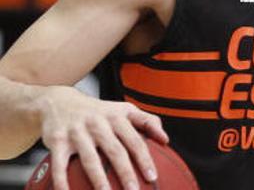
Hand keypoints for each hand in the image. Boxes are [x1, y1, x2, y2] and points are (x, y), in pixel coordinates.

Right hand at [37, 85, 167, 189]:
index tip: (152, 177)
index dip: (145, 159)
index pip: (135, 140)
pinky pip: (60, 165)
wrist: (58, 102)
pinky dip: (62, 181)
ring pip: (91, 159)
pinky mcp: (57, 140)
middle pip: (116, 151)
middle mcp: (99, 123)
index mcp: (118, 117)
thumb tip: (166, 139)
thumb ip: (147, 121)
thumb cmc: (99, 112)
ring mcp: (78, 132)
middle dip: (126, 172)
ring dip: (99, 180)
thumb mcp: (124, 110)